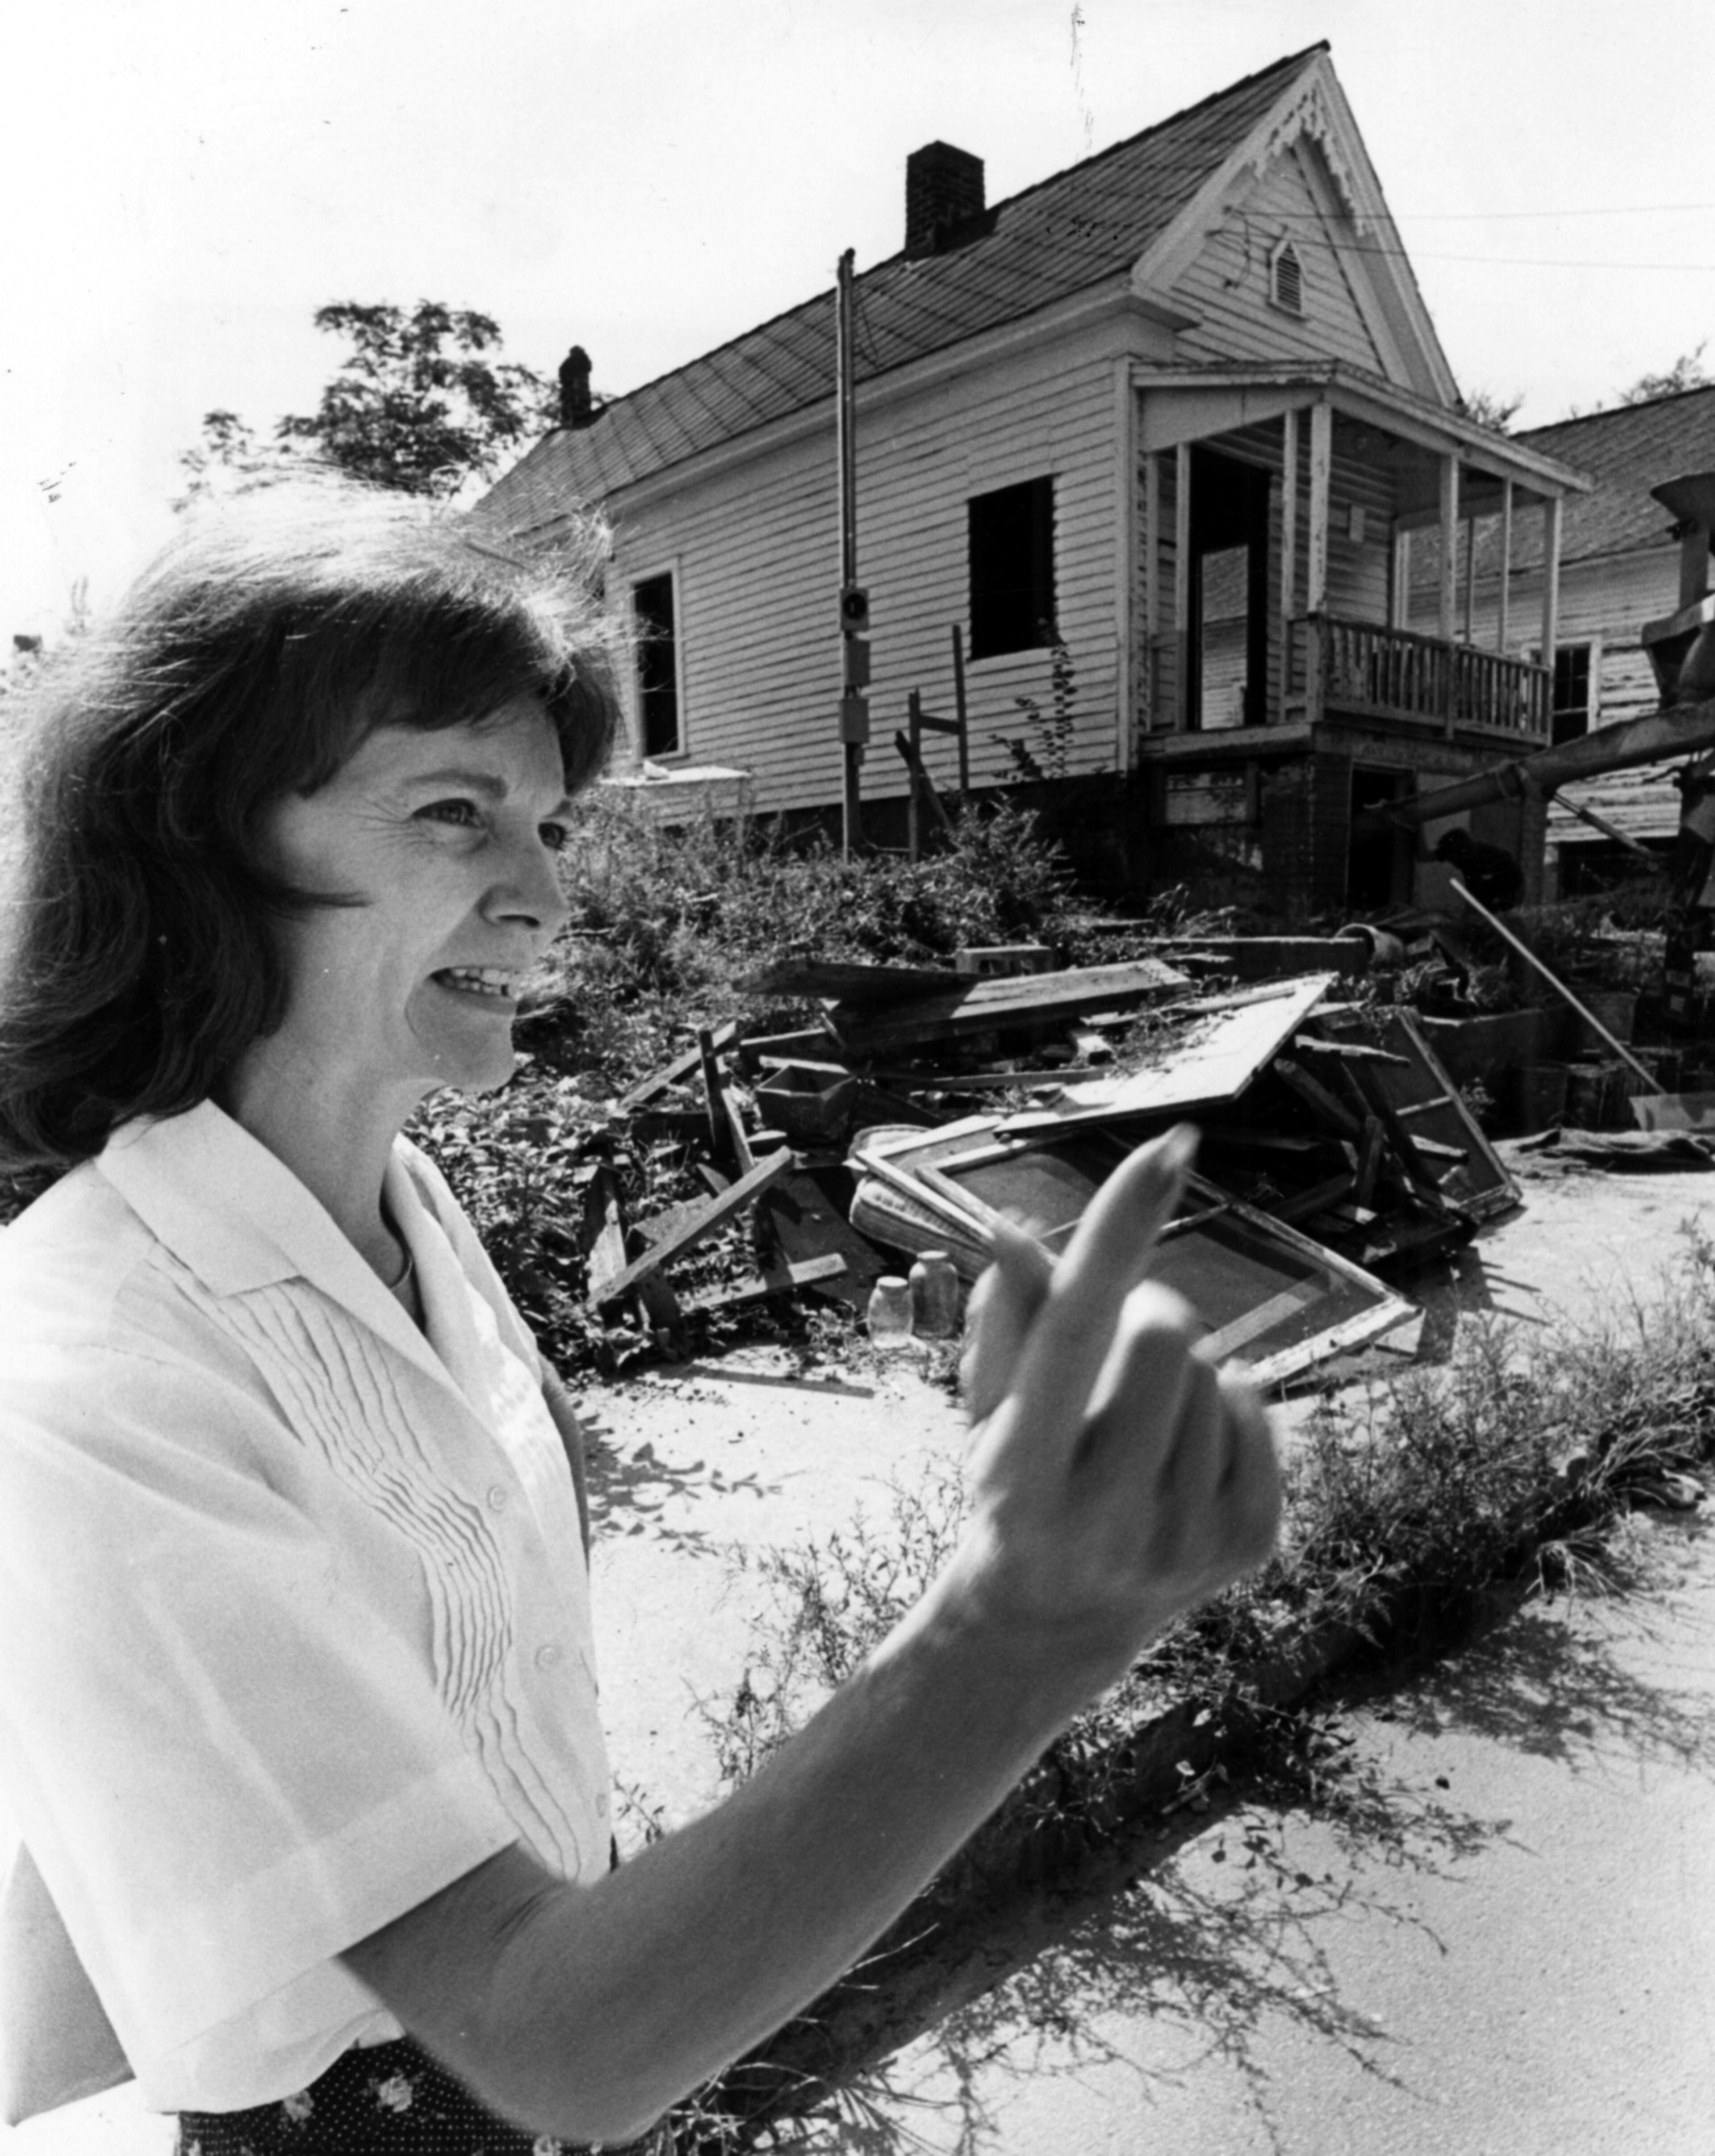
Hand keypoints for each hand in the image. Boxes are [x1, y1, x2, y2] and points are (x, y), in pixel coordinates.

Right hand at [954, 1125, 1280, 1673]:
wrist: (1060, 1612)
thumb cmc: (1015, 1478)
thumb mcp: (990, 1404)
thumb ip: (1006, 1316)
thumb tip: (1014, 1229)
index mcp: (1023, 1474)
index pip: (1078, 1327)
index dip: (1118, 1230)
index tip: (1168, 1145)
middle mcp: (1105, 1517)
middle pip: (1165, 1330)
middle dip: (1140, 1312)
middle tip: (1106, 1358)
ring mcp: (1185, 1540)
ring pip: (1213, 1368)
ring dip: (1175, 1371)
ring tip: (1133, 1426)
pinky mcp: (1247, 1545)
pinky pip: (1255, 1407)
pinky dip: (1219, 1409)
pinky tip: (1176, 1457)